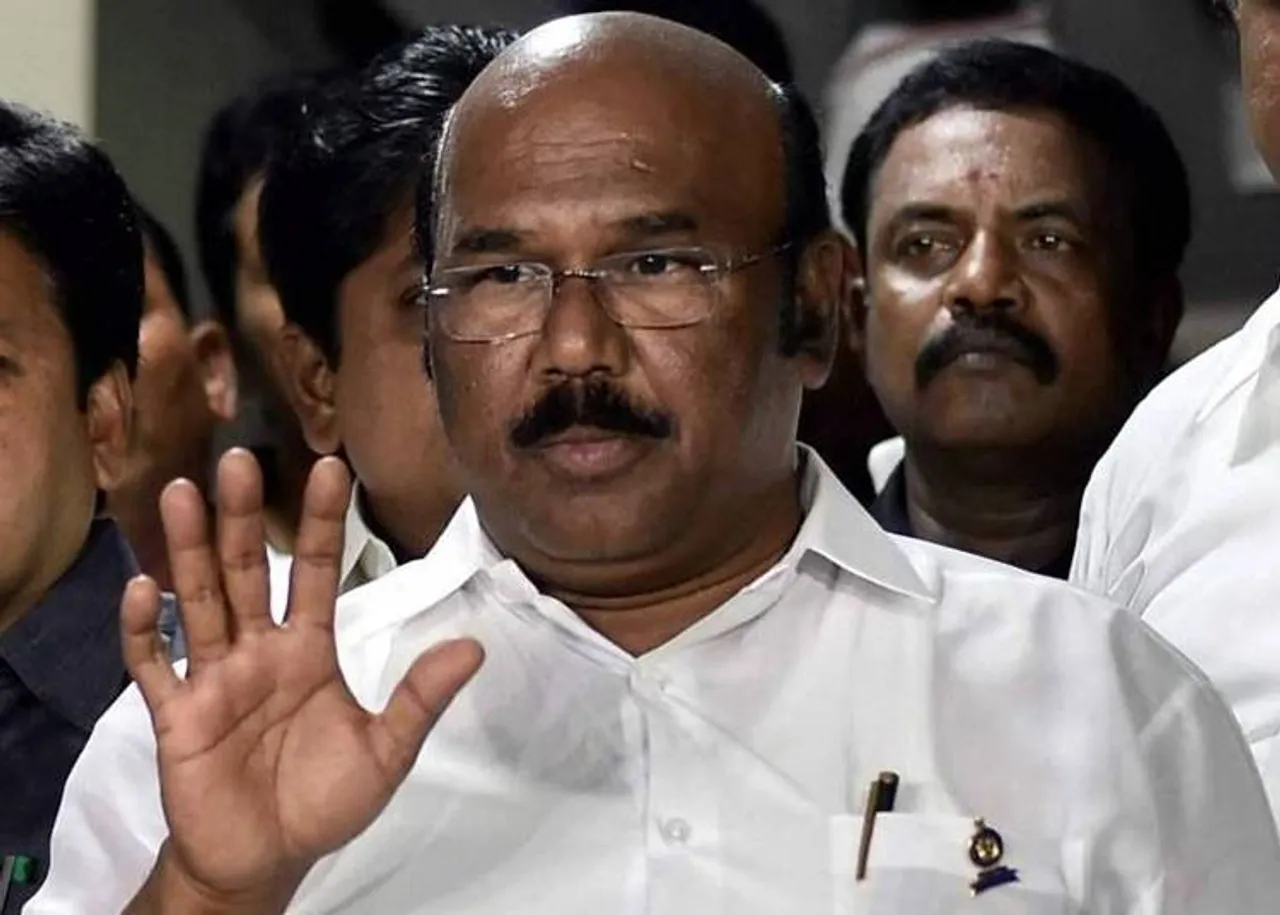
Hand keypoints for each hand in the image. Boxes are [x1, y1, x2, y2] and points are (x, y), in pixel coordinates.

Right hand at [121, 449, 482, 904]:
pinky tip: (146, 590)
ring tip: (182, 493)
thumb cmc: (324, 801)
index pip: (318, 572)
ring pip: (201, 601)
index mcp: (309, 650)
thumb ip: (420, 699)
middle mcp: (259, 650)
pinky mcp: (176, 715)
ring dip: (189, 550)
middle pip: (250, 571)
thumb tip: (475, 646)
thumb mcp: (386, 752)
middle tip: (239, 459)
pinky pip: (155, 666)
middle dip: (245, 518)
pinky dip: (147, 630)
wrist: (266, 860)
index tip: (330, 467)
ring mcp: (214, 678)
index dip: (323, 523)